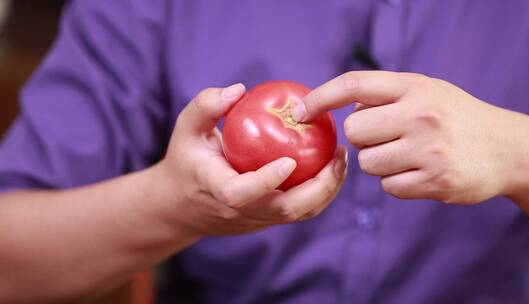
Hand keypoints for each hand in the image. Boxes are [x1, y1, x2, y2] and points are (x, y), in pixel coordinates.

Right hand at [154, 84, 346, 236]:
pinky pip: (299, 211)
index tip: (290, 159)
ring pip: (299, 215)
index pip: (240, 193)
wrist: (181, 206)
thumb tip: (239, 89)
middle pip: (285, 211)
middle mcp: (239, 211)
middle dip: (319, 189)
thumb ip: (206, 106)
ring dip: (327, 191)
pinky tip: (329, 168)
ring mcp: (256, 219)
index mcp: (216, 190)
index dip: (266, 180)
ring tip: (341, 160)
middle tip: (338, 156)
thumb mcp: (186, 129)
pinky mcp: (267, 220)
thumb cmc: (186, 160)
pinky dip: (320, 193)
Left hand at [295, 71, 527, 203]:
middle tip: (386, 137)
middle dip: (362, 138)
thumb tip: (339, 109)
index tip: (300, 112)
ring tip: (407, 154)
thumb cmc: (454, 116)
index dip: (321, 97)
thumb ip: (386, 96)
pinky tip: (419, 171)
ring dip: (379, 162)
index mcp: (414, 87)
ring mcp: (429, 150)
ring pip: (368, 163)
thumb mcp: (426, 91)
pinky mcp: (435, 181)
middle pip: (354, 132)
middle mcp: (421, 115)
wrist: (505, 148)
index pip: (354, 85)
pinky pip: (388, 187)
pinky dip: (397, 182)